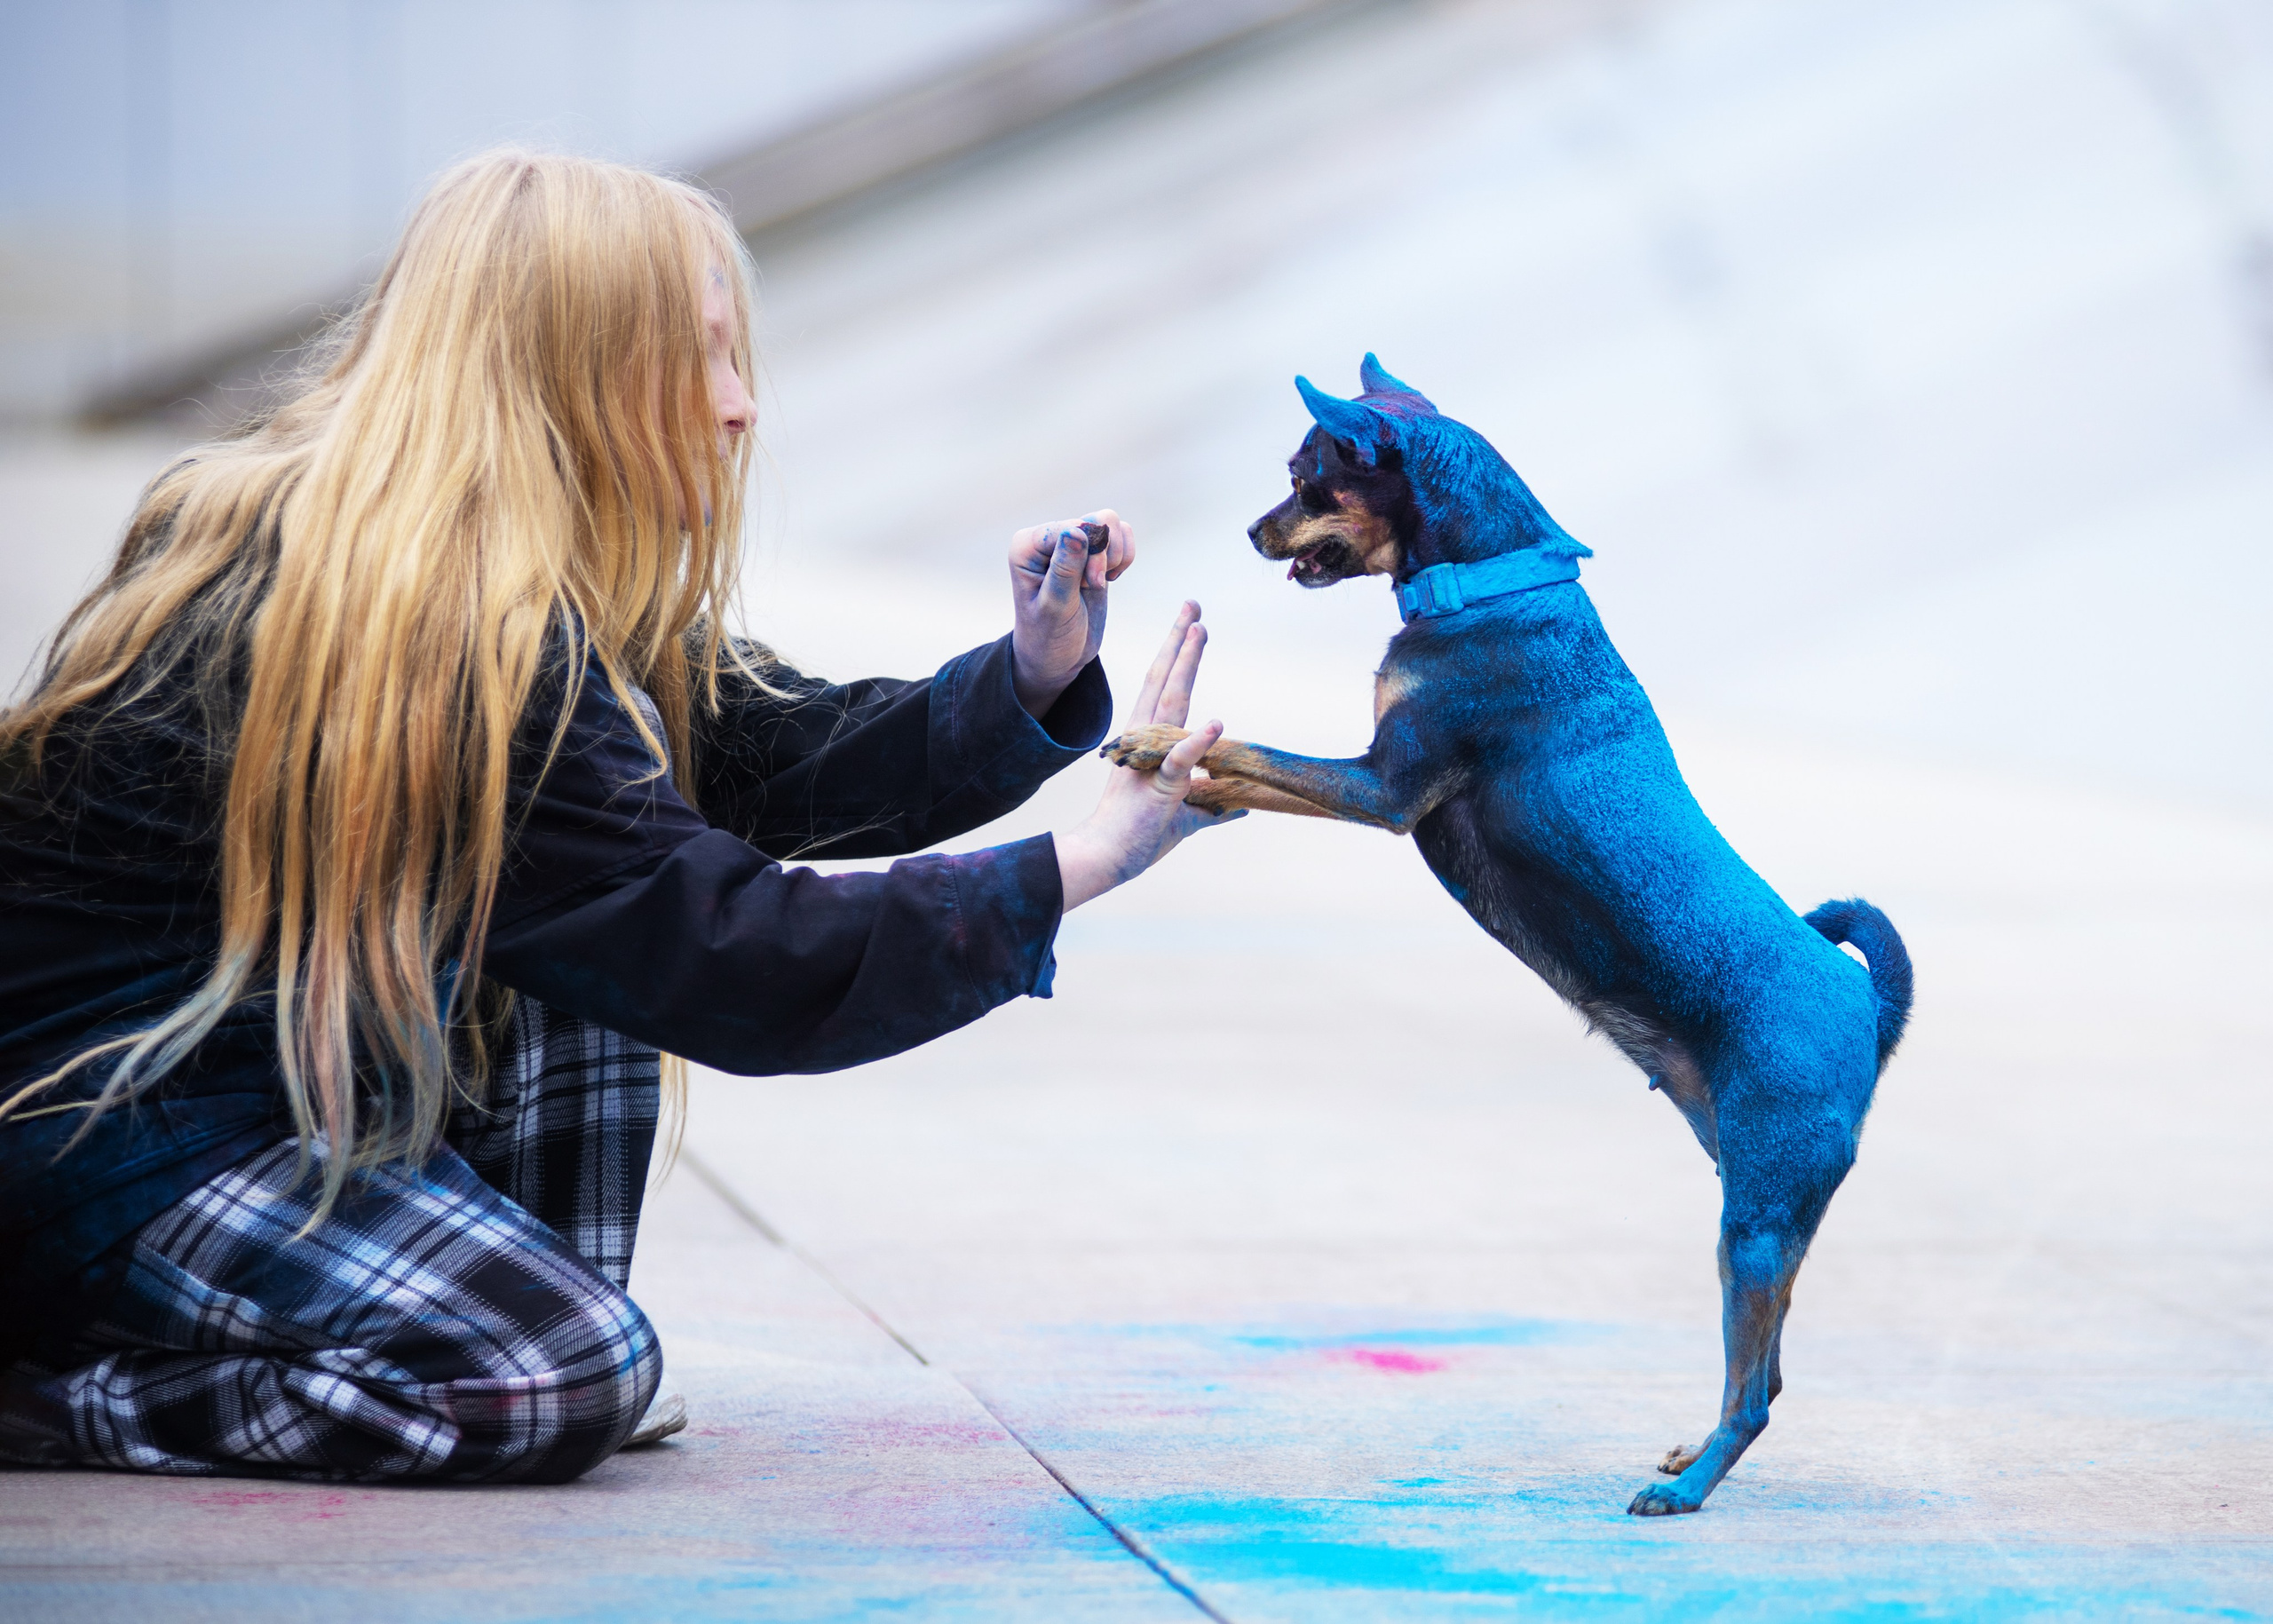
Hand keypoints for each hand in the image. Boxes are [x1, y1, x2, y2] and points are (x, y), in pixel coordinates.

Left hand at [1009, 508, 1132, 716]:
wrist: (1058, 656)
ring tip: (1097, 583)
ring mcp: (1071, 541)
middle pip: (1097, 521)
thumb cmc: (1048, 636)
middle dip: (1105, 556)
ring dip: (1115, 555)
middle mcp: (1047, 537)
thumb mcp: (1055, 608)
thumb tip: (1077, 531)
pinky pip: (1121, 534)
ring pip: (1112, 523)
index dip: (1091, 553)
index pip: (1074, 526)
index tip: (1088, 585)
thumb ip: (1065, 569)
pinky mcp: (1092, 550)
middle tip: (1093, 586)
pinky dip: (1124, 557)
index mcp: (1028, 545)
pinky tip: (1107, 579)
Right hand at [1054, 602, 1240, 909]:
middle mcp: (1144, 739)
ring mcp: (1149, 759)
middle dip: (1180, 642)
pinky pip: (1179, 760)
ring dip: (1186, 667)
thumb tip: (1241, 807)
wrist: (1107, 856)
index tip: (1192, 622)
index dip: (1178, 653)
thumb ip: (1214, 805)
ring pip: (1171, 704)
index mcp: (1147, 739)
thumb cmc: (1140, 833)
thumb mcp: (1188, 815)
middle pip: (1164, 681)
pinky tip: (1214, 722)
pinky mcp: (1158, 785)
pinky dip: (1196, 742)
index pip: (1164, 688)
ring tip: (1199, 631)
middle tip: (1193, 605)